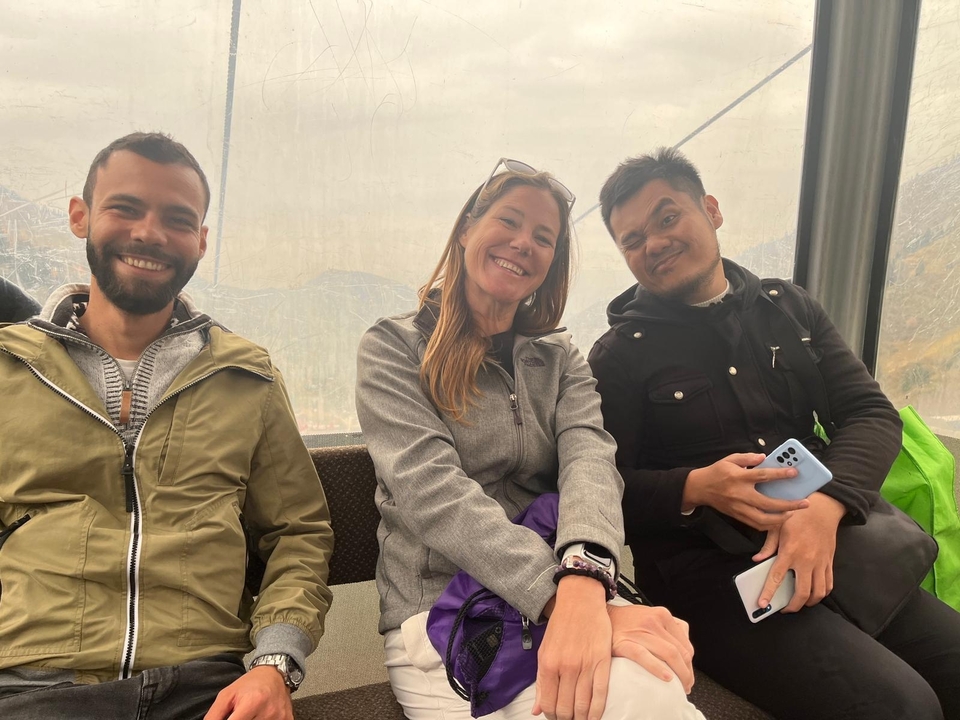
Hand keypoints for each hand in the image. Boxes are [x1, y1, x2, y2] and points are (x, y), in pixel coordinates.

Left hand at [203, 666, 292, 719]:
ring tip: (250, 715)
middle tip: (240, 715)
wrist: (275, 674)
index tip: (229, 719)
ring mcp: (279, 717)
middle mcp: (268, 711)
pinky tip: (260, 716)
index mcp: (251, 702)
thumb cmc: (249, 684)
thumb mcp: (227, 695)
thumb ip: (214, 716)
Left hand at [533, 575, 610, 719]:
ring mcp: (584, 665)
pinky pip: (600, 695)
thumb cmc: (561, 625)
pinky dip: (597, 711)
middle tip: (569, 718)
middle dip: (567, 719)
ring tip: (581, 719)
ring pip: (583, 706)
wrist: (580, 600)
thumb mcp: (544, 651)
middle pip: (566, 709)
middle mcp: (565, 667)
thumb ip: (541, 682)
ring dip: (582, 718)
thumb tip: (537, 710)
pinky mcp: (602, 662)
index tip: (555, 717)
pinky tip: (595, 717)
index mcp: (548, 664)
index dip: (551, 716)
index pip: (548, 704)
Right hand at [607, 604, 694, 693]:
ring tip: (680, 687)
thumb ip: (670, 628)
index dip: (690, 665)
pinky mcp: (624, 642)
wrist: (602, 617)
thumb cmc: (628, 621)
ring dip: (679, 675)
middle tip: (686, 685)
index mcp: (662, 615)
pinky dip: (658, 668)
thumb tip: (686, 650)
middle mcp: (653, 621)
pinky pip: (644, 656)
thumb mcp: (652, 615)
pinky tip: (667, 678)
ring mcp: (639, 631)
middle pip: (680, 651)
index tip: (688, 676)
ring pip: (669, 654)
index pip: (686, 645)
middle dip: (687, 672)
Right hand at [684, 453, 808, 530]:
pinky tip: (778, 519)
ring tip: (793, 513)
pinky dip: (769, 524)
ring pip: (764, 519)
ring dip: (781, 518)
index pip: (763, 476)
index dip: (780, 474)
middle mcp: (740, 494)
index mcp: (739, 477)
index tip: (795, 473)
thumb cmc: (716, 472)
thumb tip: (764, 457)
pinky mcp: (737, 516)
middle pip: (768, 503)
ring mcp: (739, 508)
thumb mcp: (730, 459)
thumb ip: (747, 457)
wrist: (699, 488)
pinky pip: (756, 524)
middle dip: (789, 505)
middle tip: (805, 503)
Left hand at [754, 492, 845, 611]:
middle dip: (793, 606)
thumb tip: (756, 560)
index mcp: (789, 551)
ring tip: (799, 603)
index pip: (776, 577)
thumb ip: (767, 546)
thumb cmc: (797, 517)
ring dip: (809, 603)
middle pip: (802, 592)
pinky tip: (814, 594)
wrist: (822, 509)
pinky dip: (822, 593)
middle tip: (784, 609)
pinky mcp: (829, 562)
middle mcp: (806, 560)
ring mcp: (820, 563)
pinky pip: (829, 584)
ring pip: (818, 592)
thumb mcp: (776, 527)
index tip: (762, 604)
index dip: (768, 593)